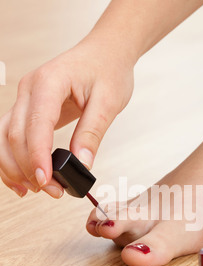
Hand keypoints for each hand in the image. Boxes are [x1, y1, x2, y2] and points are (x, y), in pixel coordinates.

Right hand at [0, 38, 133, 197]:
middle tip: (53, 192)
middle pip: (14, 135)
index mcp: (49, 82)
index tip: (46, 180)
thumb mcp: (109, 102)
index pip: (36, 124)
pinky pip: (9, 136)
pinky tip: (22, 180)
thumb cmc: (108, 71)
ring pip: (4, 138)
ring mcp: (25, 98)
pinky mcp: (28, 109)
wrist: (104, 53)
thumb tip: (82, 164)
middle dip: (29, 168)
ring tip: (35, 190)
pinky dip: (12, 159)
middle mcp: (29, 89)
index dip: (37, 155)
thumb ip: (92, 132)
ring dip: (14, 167)